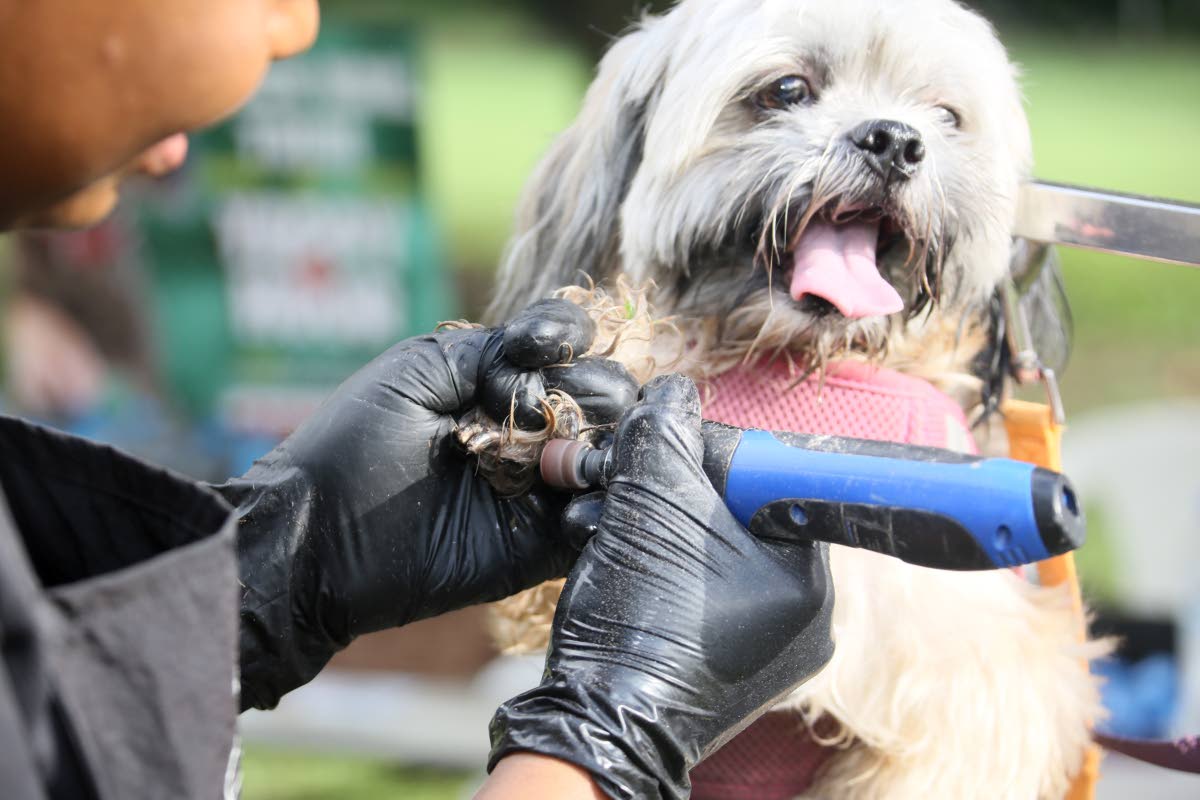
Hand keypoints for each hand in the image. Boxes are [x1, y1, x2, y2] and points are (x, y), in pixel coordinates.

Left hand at [219, 300, 638, 710]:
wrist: (315, 542)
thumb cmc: (351, 446)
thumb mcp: (418, 372)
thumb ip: (491, 351)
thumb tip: (554, 361)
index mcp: (500, 384)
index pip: (569, 347)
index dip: (571, 338)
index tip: (543, 348)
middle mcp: (530, 431)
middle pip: (606, 399)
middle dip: (596, 397)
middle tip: (552, 417)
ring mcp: (540, 490)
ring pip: (614, 459)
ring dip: (608, 450)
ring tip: (564, 460)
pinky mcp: (541, 548)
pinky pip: (597, 527)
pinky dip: (604, 512)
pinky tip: (571, 506)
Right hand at [487, 376, 834, 799]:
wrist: (597, 726)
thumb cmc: (636, 619)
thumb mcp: (649, 505)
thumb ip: (665, 435)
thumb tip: (673, 394)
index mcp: (806, 577)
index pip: (768, 479)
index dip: (704, 453)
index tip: (656, 454)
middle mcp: (801, 614)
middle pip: (734, 513)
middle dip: (664, 489)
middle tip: (616, 483)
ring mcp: (764, 645)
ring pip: (708, 550)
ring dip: (649, 523)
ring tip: (600, 521)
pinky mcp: (724, 664)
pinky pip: (698, 590)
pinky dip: (655, 565)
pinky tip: (612, 554)